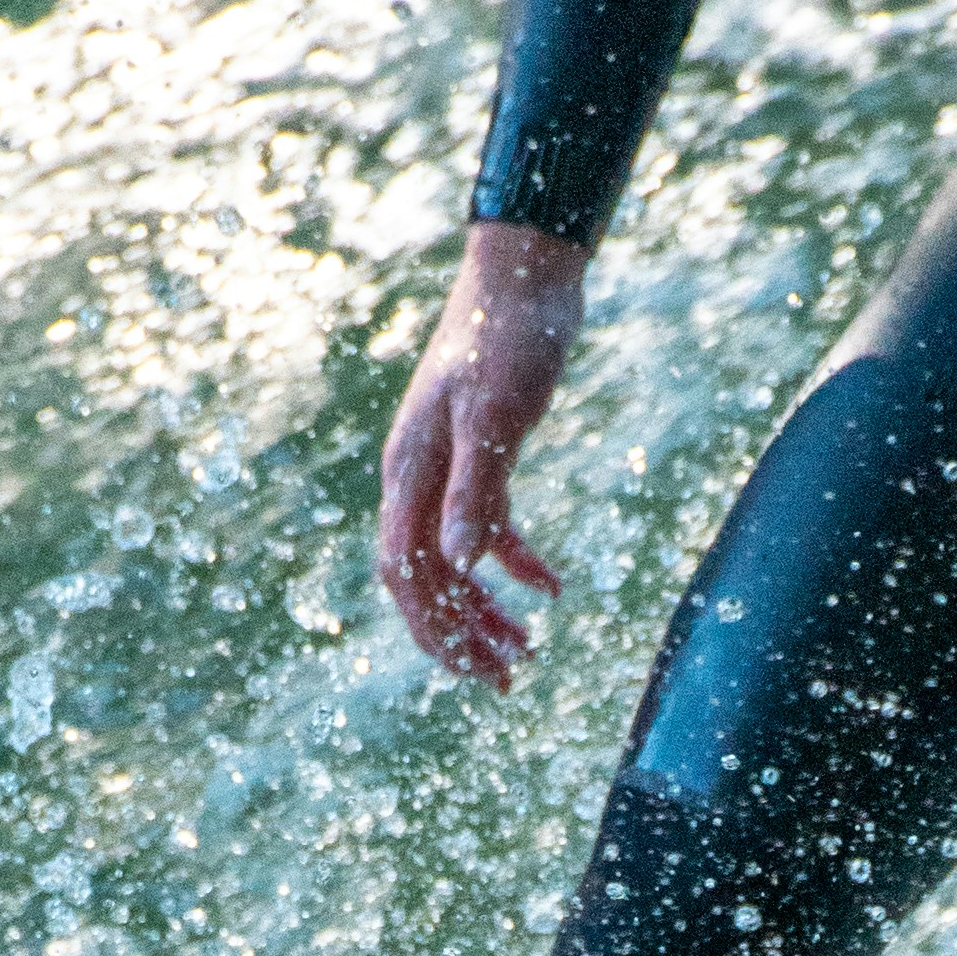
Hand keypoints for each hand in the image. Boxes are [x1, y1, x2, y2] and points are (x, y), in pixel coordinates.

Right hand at [375, 221, 590, 679]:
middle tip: (507, 682)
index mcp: (409, 470)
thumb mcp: (497, 415)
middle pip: (423, 579)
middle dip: (459, 636)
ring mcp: (442, 466)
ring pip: (452, 561)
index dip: (433, 629)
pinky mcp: (477, 453)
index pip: (404, 572)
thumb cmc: (509, 336)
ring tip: (526, 652)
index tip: (473, 669)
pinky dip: (514, 562)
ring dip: (484, 611)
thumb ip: (476, 490)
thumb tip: (459, 569)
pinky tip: (552, 587)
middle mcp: (415, 475)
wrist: (526, 273)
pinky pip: (484, 526)